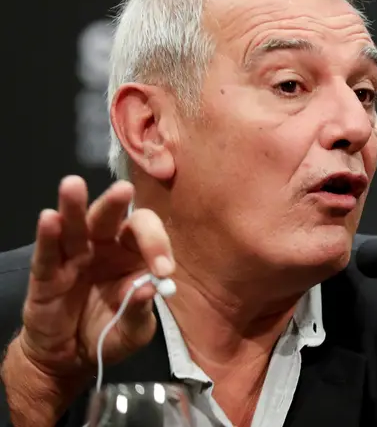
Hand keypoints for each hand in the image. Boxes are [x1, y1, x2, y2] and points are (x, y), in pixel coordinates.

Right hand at [17, 175, 174, 381]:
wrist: (72, 358)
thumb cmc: (110, 333)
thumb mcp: (134, 330)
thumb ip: (140, 310)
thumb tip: (151, 289)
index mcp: (132, 255)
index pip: (145, 235)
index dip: (156, 244)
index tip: (163, 270)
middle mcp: (104, 248)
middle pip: (110, 219)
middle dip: (115, 204)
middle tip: (123, 190)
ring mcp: (74, 258)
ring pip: (75, 227)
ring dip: (74, 206)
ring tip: (72, 184)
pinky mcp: (48, 275)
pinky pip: (48, 253)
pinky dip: (48, 235)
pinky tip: (49, 218)